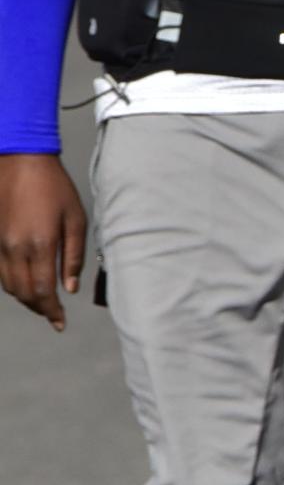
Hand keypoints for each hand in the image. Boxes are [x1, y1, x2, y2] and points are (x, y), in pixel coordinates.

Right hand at [0, 154, 88, 329]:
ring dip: (26, 298)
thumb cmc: (54, 187)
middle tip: (53, 315)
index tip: (60, 322)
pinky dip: (13, 284)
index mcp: (39, 245)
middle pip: (24, 293)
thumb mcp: (75, 218)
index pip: (43, 291)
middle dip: (39, 308)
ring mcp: (1, 245)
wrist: (21, 161)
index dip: (51, 311)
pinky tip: (27, 283)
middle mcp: (15, 249)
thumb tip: (70, 287)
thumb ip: (73, 256)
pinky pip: (1, 272)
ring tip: (42, 303)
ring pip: (10, 286)